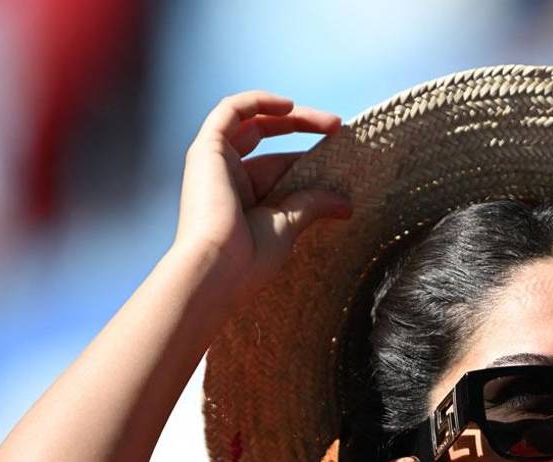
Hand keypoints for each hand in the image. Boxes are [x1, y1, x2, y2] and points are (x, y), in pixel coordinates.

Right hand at [172, 90, 351, 306]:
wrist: (218, 269)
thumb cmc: (249, 259)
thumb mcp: (289, 226)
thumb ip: (312, 205)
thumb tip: (345, 204)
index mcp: (245, 196)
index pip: (281, 165)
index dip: (311, 157)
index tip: (345, 157)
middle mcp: (227, 175)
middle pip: (267, 137)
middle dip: (303, 127)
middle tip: (339, 128)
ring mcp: (214, 162)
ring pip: (252, 121)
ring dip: (290, 115)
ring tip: (329, 122)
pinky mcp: (206, 150)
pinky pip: (230, 111)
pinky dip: (258, 101)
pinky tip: (290, 105)